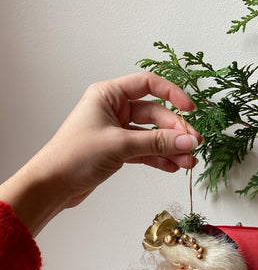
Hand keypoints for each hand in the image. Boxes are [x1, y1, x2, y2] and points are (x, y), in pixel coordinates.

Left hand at [0, 72, 201, 234]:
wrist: (53, 185)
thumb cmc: (75, 156)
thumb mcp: (120, 145)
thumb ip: (156, 142)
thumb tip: (189, 140)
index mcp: (109, 95)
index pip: (148, 84)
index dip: (172, 94)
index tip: (191, 110)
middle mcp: (113, 110)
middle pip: (154, 114)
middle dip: (174, 131)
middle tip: (193, 145)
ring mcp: (116, 131)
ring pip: (151, 135)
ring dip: (170, 148)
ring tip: (188, 163)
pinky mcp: (117, 151)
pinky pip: (144, 151)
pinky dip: (159, 159)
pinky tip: (173, 167)